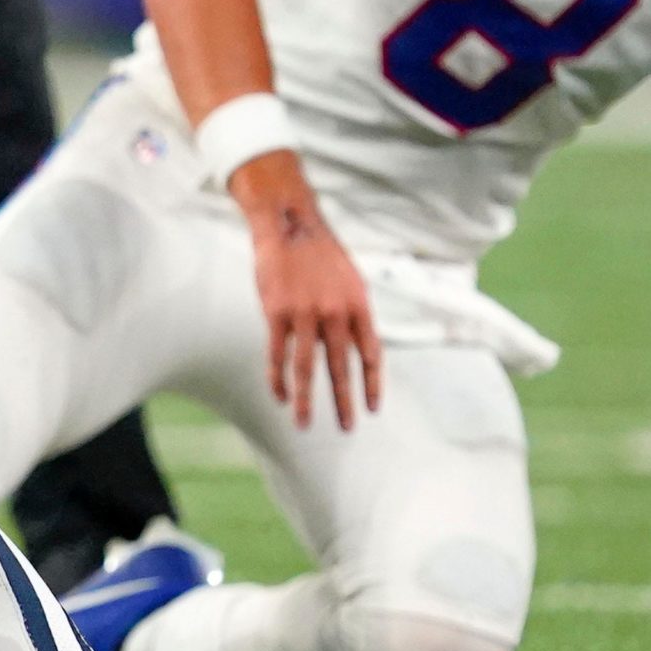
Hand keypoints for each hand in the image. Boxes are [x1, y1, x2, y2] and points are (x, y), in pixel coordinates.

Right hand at [238, 156, 380, 429]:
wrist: (290, 224)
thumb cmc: (320, 253)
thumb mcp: (350, 280)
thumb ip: (353, 313)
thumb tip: (356, 345)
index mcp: (358, 305)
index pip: (370, 354)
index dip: (372, 383)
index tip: (373, 407)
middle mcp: (335, 313)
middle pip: (341, 367)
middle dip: (345, 401)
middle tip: (347, 426)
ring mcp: (305, 314)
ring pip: (307, 369)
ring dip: (308, 400)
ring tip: (306, 423)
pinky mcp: (277, 314)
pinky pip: (278, 356)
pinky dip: (278, 380)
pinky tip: (281, 396)